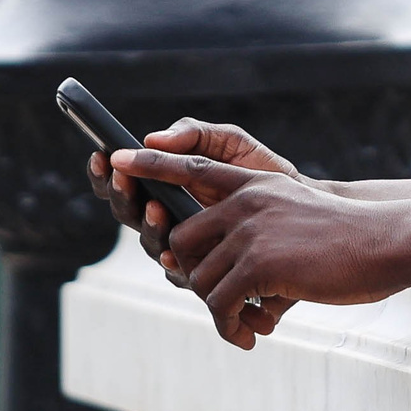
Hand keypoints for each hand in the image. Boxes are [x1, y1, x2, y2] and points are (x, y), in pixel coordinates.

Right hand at [84, 119, 303, 276]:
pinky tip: (177, 255)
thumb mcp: (231, 144)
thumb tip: (153, 137)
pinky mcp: (210, 273)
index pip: (124, 182)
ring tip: (159, 207)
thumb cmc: (266, 172)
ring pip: (153, 246)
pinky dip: (177, 265)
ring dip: (150, 228)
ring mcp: (188, 248)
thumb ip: (195, 135)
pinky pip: (183, 276)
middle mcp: (170, 220)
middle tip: (125, 179)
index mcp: (167, 187)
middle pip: (129, 215)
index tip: (102, 155)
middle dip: (123, 196)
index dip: (106, 173)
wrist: (307, 206)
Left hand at [111, 148, 410, 349]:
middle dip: (193, 278)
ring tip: (243, 328)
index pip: (190, 166)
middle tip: (223, 306)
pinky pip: (221, 303)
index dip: (151, 164)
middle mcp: (244, 201)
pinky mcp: (259, 263)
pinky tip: (249, 337)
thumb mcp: (298, 214)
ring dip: (218, 312)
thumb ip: (261, 225)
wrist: (387, 242)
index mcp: (253, 184)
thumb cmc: (349, 238)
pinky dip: (228, 326)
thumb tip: (235, 272)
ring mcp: (249, 230)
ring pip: (200, 279)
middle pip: (182, 242)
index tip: (116, 158)